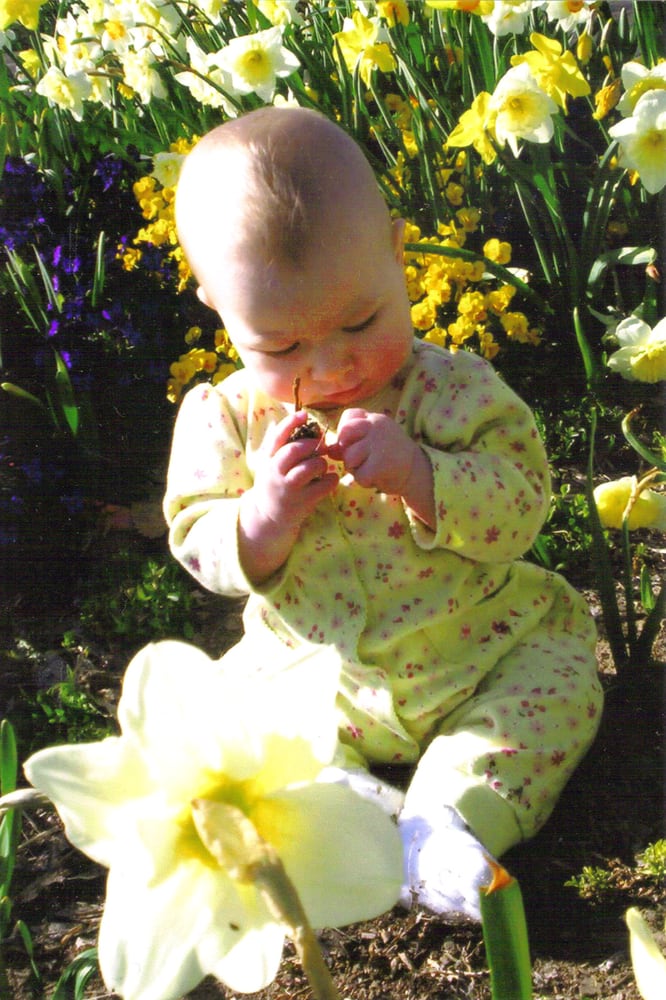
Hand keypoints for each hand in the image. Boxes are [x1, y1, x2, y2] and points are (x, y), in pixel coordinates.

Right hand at [238, 412, 337, 583]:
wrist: (268, 516)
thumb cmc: (275, 483)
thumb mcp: (271, 463)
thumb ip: (283, 445)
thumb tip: (302, 419)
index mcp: (268, 459)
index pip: (277, 436)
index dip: (290, 422)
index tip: (304, 414)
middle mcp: (276, 472)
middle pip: (294, 451)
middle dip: (310, 444)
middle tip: (319, 446)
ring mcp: (289, 488)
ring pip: (310, 467)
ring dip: (322, 463)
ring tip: (322, 466)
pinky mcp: (302, 502)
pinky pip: (324, 486)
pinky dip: (331, 479)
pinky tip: (330, 479)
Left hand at [331, 408, 419, 495]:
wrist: (417, 471)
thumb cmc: (390, 456)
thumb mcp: (371, 442)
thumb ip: (350, 442)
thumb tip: (330, 450)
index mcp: (374, 419)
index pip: (348, 417)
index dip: (345, 434)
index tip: (356, 444)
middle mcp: (376, 427)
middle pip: (344, 435)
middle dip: (346, 451)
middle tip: (359, 460)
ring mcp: (379, 444)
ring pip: (349, 458)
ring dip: (355, 469)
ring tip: (370, 469)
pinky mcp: (380, 464)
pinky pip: (359, 475)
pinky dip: (365, 481)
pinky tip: (377, 478)